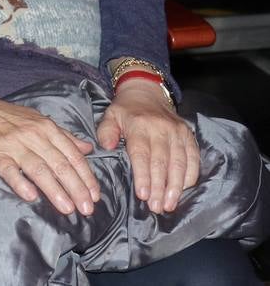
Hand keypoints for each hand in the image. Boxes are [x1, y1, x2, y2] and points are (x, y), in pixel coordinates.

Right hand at [0, 88, 100, 215]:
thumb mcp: (36, 119)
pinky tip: (30, 196)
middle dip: (76, 188)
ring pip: (39, 169)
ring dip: (55, 190)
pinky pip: (9, 169)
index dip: (86, 176)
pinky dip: (20, 182)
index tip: (95, 196)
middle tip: (87, 209)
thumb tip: (87, 149)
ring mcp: (13, 143)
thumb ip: (63, 136)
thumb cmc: (4, 116)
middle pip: (59, 164)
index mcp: (46, 127)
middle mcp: (33, 134)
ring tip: (67, 209)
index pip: (72, 155)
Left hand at [96, 80, 197, 213]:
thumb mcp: (110, 115)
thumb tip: (107, 146)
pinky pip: (193, 158)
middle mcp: (161, 129)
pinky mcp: (189, 135)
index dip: (143, 176)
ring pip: (179, 163)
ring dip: (176, 186)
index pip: (142, 154)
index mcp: (140, 125)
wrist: (146, 91)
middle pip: (162, 162)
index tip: (142, 195)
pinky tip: (185, 190)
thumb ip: (106, 131)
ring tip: (169, 204)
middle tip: (156, 207)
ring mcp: (178, 132)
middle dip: (159, 187)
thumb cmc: (126, 109)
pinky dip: (190, 175)